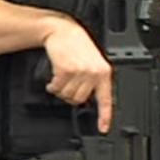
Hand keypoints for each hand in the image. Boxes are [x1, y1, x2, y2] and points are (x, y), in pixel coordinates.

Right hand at [41, 15, 112, 132]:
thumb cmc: (77, 44)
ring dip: (61, 90)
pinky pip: (57, 88)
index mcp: (104, 72)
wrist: (62, 30)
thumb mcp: (93, 60)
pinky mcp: (66, 70)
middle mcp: (93, 73)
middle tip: (68, 84)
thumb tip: (88, 98)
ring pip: (68, 95)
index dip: (105, 116)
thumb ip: (94, 79)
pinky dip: (53, 85)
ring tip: (61, 78)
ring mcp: (80, 72)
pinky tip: (54, 77)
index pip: (106, 99)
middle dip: (71, 95)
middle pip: (80, 99)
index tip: (103, 128)